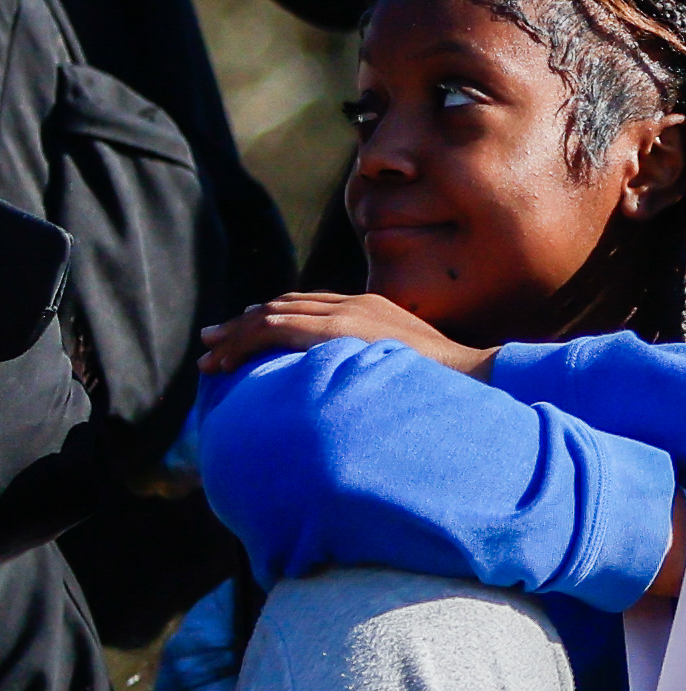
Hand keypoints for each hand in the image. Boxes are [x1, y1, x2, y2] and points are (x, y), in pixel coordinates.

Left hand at [199, 289, 488, 378]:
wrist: (470, 372)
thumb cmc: (448, 379)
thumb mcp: (409, 364)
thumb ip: (382, 363)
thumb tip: (369, 387)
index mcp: (371, 308)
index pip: (311, 305)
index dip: (275, 316)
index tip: (249, 329)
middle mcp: (353, 303)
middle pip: (285, 305)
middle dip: (244, 323)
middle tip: (213, 339)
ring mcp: (344, 313)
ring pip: (271, 315)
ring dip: (235, 336)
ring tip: (209, 355)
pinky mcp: (335, 328)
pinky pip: (274, 329)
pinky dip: (244, 343)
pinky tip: (226, 362)